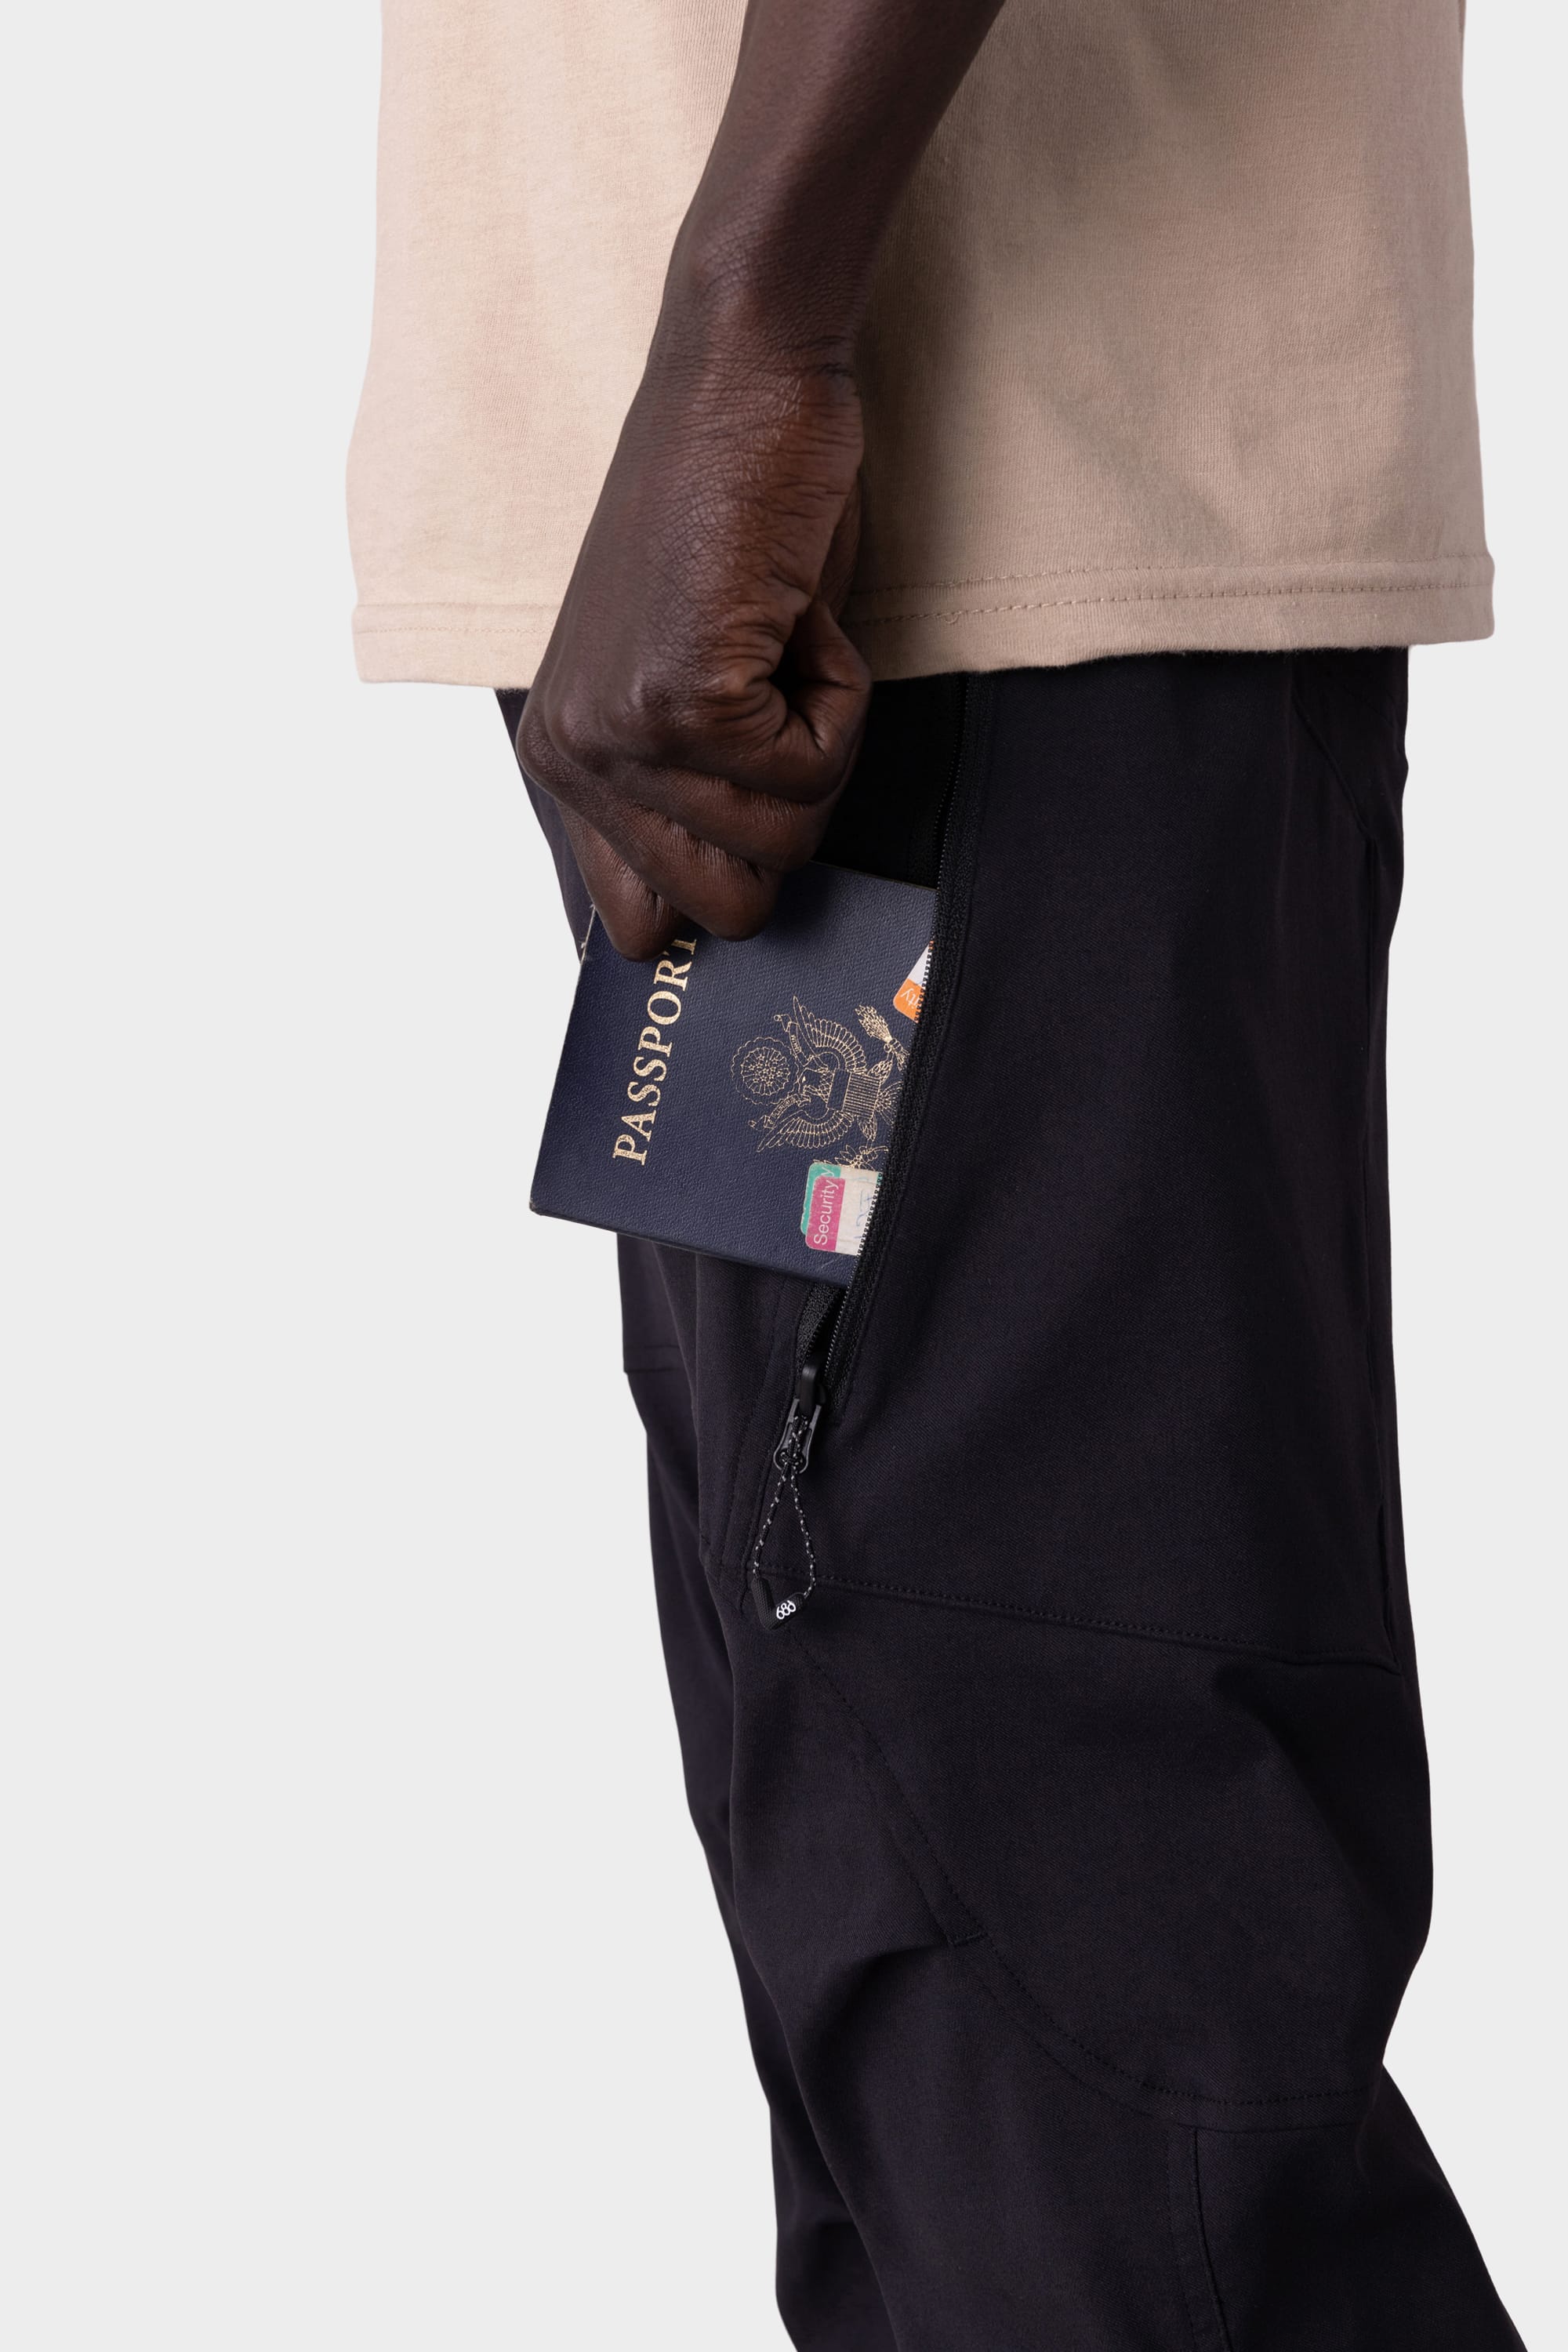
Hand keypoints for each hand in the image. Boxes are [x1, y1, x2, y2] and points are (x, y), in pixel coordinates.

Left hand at [516, 293, 870, 958]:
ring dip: (821, 745)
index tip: (751, 835)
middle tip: (777, 706)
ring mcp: (618, 737)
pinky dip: (842, 697)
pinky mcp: (677, 701)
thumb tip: (730, 916)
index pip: (633, 927)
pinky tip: (799, 616)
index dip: (715, 891)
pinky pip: (812, 773)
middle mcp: (572, 760)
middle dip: (788, 817)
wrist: (743, 379)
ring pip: (781, 846)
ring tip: (781, 641)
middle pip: (724, 911)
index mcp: (562, 762)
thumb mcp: (699, 679)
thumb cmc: (737, 513)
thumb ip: (692, 794)